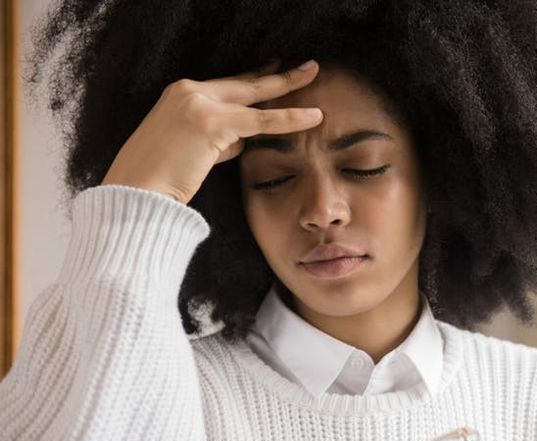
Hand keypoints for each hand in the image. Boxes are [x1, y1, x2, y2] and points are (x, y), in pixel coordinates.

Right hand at [101, 59, 323, 204]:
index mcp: (180, 96)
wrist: (136, 192)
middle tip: (306, 65)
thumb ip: (220, 141)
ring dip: (288, 85)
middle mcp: (188, 92)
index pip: (227, 84)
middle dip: (277, 73)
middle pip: (244, 82)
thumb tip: (244, 141)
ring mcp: (198, 104)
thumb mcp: (194, 152)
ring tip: (313, 74)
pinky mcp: (211, 123)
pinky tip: (314, 116)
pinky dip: (290, 119)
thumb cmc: (161, 180)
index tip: (275, 68)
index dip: (255, 78)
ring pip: (256, 96)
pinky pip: (261, 121)